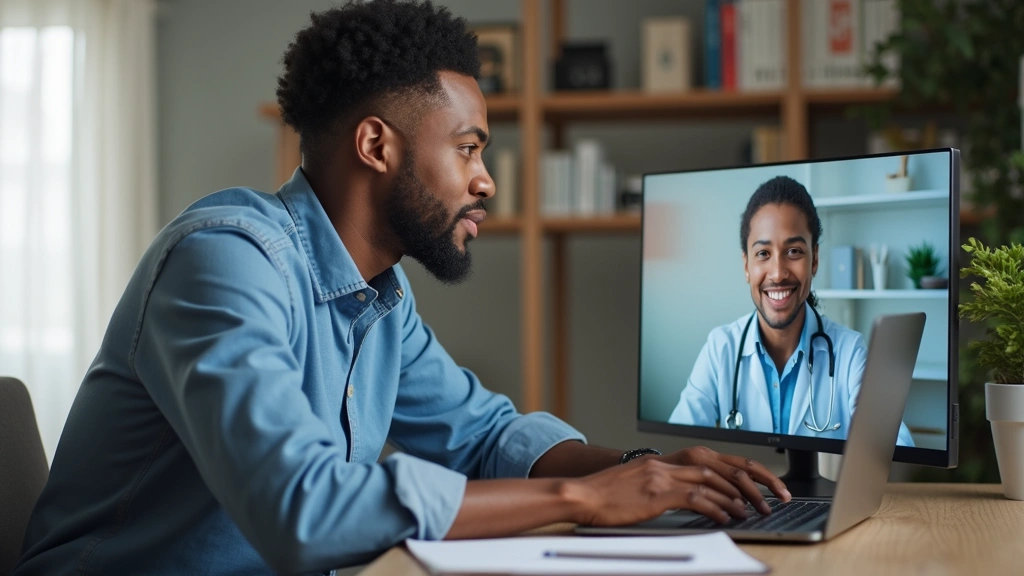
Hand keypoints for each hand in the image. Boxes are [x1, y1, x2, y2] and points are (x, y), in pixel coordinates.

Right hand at [563, 458, 752, 526]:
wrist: (581, 495)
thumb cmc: (604, 495)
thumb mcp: (636, 483)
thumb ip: (659, 484)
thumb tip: (683, 496)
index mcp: (660, 460)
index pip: (708, 458)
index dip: (734, 469)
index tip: (751, 483)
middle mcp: (663, 463)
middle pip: (715, 466)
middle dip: (743, 482)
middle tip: (761, 498)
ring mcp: (659, 477)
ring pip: (709, 481)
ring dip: (733, 497)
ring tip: (748, 511)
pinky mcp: (655, 494)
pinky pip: (694, 498)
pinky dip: (714, 507)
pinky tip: (725, 517)